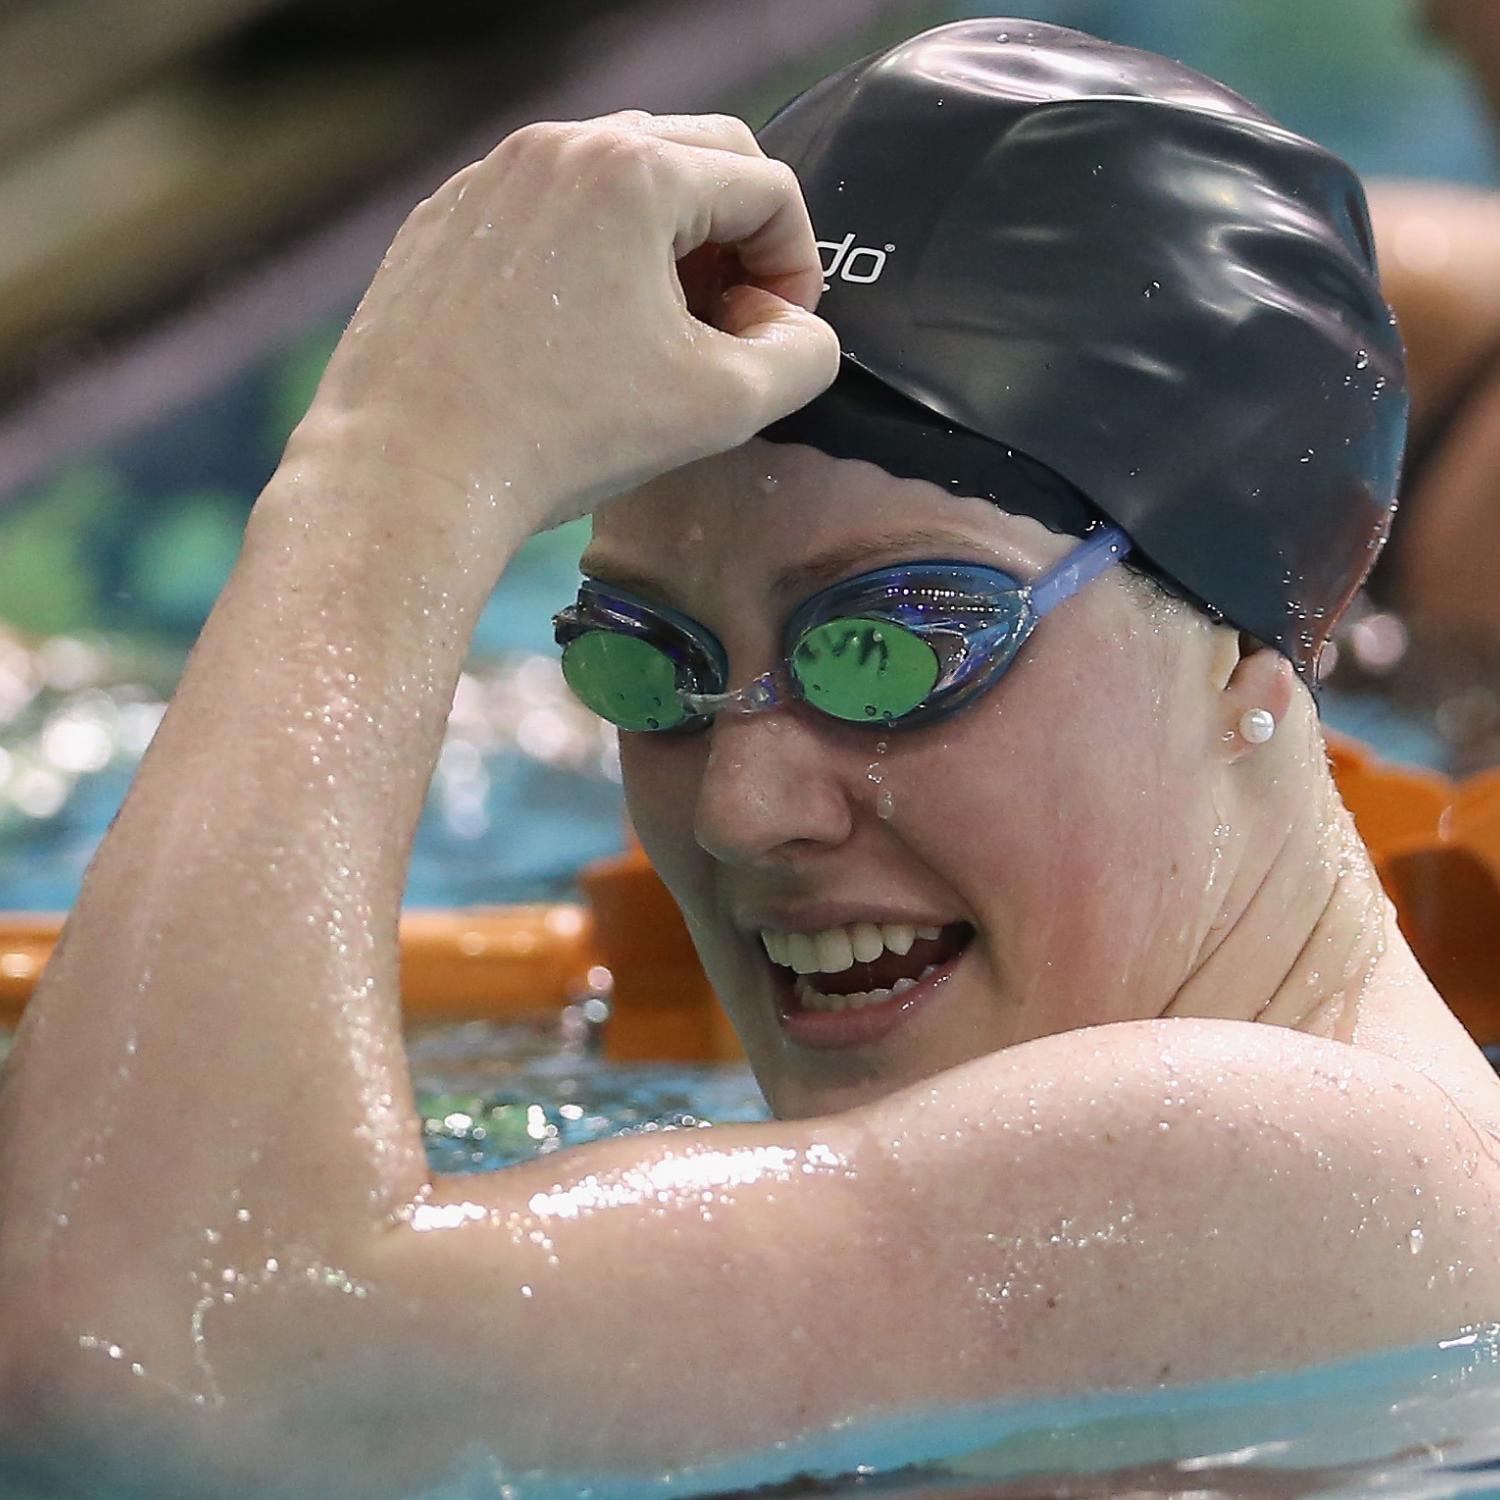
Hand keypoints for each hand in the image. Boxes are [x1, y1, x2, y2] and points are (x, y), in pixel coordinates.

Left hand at [306, 111, 839, 537]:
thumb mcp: (722, 407)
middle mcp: (559, 147)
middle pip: (697, 159)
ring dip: (664, 244)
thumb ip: (803, 355)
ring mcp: (491, 176)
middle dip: (737, 238)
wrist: (409, 472)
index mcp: (634, 173)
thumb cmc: (562, 436)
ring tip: (656, 335)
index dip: (798, 265)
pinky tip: (577, 339)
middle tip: (731, 323)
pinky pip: (546, 212)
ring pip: (616, 181)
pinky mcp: (446, 218)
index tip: (778, 335)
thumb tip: (796, 329)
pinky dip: (588, 256)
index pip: (768, 187)